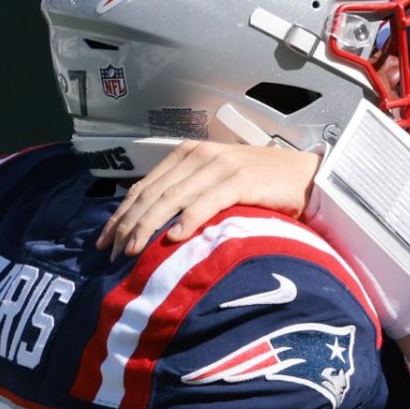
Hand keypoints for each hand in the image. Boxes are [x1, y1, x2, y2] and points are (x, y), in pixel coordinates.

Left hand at [95, 140, 319, 259]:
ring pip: (172, 199)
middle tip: (112, 255)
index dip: (121, 214)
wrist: (305, 175)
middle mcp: (200, 155)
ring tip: (132, 252)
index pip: (145, 186)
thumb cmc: (262, 184)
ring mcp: (220, 166)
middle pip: (152, 194)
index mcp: (189, 153)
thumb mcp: (217, 181)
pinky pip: (207, 202)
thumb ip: (189, 192)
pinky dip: (188, 220)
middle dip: (128, 225)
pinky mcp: (241, 180)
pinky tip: (173, 238)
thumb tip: (155, 223)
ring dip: (148, 227)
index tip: (104, 241)